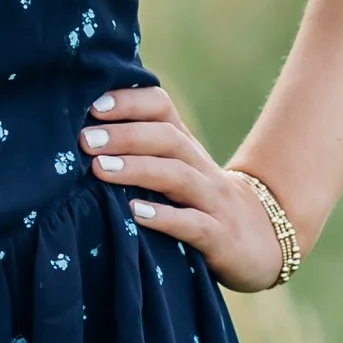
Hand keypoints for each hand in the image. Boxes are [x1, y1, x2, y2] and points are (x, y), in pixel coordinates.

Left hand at [81, 88, 298, 293]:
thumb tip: (79, 134)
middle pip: (167, 138)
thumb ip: (139, 152)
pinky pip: (192, 224)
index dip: (131, 101)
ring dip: (137, 169)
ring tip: (99, 169)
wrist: (262, 240)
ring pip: (177, 176)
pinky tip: (135, 213)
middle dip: (125, 135)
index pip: (162, 107)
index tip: (93, 105)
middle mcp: (199, 166)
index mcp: (184, 146)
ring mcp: (212, 200)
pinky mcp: (219, 236)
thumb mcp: (174, 171)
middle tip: (85, 140)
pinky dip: (163, 217)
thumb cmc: (197, 202)